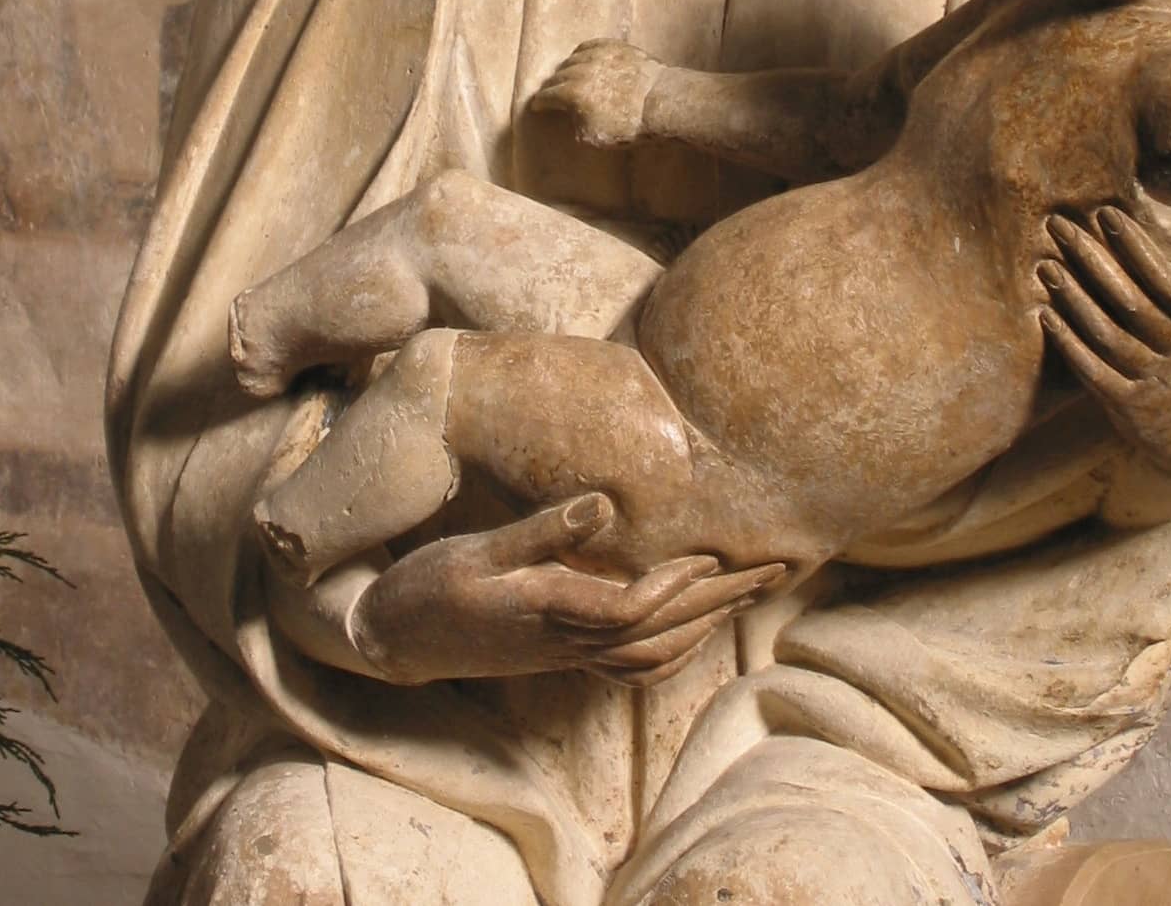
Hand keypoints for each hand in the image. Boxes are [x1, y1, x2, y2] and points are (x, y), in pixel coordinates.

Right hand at [348, 494, 783, 687]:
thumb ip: (542, 530)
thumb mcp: (477, 550)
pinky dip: (675, 650)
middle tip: (778, 569)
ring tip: (753, 592)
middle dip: (723, 601)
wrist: (392, 640)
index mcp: (550, 610)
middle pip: (662, 631)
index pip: (633, 607)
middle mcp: (568, 641)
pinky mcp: (563, 658)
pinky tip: (696, 629)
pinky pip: (633, 667)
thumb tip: (605, 503)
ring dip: (710, 623)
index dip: (679, 582)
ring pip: (656, 653)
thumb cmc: (432, 587)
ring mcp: (568, 655)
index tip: (716, 550)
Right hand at [528, 40, 663, 148]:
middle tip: (551, 93)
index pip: (547, 97)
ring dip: (566, 69)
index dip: (541, 103)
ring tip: (566, 76)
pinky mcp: (616, 47)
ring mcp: (599, 56)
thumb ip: (576, 125)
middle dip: (552, 86)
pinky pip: (591, 45)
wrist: (660, 102)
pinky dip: (583, 52)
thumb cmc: (628, 126)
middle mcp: (580, 71)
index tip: (538, 106)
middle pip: (558, 77)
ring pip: (573, 60)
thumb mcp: (593, 137)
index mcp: (571, 94)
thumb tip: (572, 116)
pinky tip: (582, 57)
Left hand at [1036, 207, 1170, 479]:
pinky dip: (1069, 343)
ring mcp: (1159, 386)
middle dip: (1092, 260)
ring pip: (1108, 335)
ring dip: (1073, 299)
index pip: (1168, 281)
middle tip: (1059, 226)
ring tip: (1046, 265)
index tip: (1105, 214)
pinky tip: (1046, 313)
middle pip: (1131, 303)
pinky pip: (1094, 372)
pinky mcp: (1132, 410)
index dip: (1135, 247)